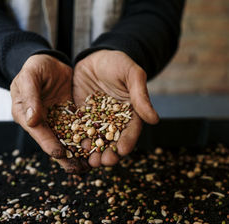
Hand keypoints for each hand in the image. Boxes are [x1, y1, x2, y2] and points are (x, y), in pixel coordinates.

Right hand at [10, 54, 87, 172]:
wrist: (51, 62)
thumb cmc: (36, 67)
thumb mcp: (30, 76)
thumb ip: (31, 96)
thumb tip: (30, 121)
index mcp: (25, 115)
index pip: (37, 132)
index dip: (48, 143)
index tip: (59, 153)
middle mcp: (41, 123)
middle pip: (53, 142)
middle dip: (66, 157)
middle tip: (79, 169)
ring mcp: (56, 121)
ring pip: (68, 140)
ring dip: (78, 154)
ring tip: (91, 165)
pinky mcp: (71, 118)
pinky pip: (79, 131)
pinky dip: (87, 140)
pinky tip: (99, 148)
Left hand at [73, 50, 158, 166]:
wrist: (95, 56)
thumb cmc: (118, 62)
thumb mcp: (131, 74)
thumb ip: (141, 96)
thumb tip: (155, 120)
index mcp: (130, 113)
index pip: (131, 130)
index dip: (128, 141)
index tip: (123, 151)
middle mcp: (114, 120)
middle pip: (113, 140)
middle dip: (109, 153)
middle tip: (104, 162)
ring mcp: (97, 120)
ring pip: (96, 139)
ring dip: (93, 152)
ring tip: (90, 162)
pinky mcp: (82, 117)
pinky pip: (80, 131)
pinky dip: (78, 141)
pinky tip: (74, 149)